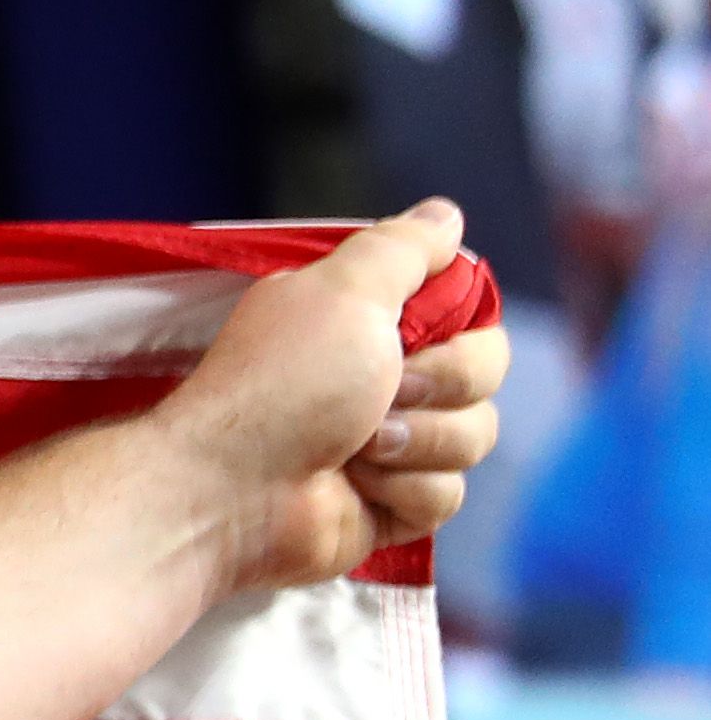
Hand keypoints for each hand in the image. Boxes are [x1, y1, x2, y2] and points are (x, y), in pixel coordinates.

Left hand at [156, 201, 506, 591]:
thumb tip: (447, 214)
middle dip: (443, 384)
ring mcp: (392, 445)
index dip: (460, 327)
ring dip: (419, 440)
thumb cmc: (281, 383)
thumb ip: (401, 247)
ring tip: (356, 446)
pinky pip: (446, 494)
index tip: (416, 331)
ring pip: (474, 435)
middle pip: (485, 373)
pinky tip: (354, 487)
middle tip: (386, 392)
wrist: (234, 489)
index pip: (469, 314)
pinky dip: (403, 491)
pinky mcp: (392, 505)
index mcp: (371, 323)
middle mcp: (384, 378)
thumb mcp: (342, 290)